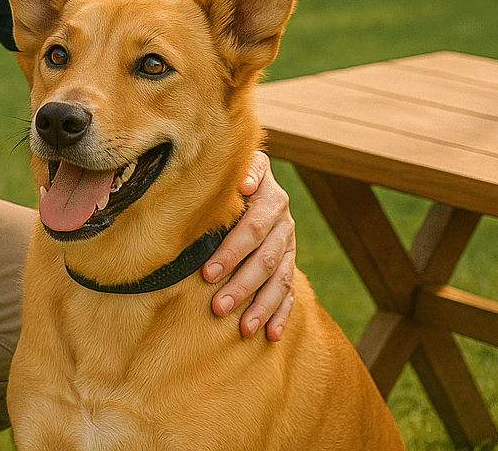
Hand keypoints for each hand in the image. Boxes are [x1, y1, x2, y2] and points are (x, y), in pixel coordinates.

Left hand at [202, 151, 295, 340]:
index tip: (207, 273)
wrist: (252, 175)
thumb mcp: (239, 163)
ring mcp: (289, 244)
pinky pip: (289, 291)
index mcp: (270, 198)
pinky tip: (271, 334)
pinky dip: (282, 314)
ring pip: (279, 279)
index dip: (231, 252)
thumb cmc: (233, 173)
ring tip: (244, 328)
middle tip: (218, 307)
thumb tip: (244, 183)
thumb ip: (243, 170)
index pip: (252, 229)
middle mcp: (283, 223)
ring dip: (262, 306)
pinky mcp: (289, 261)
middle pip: (265, 259)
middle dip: (242, 286)